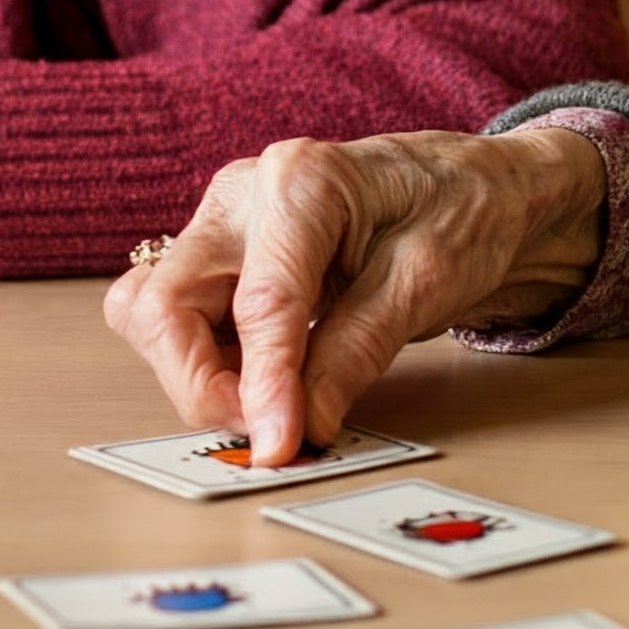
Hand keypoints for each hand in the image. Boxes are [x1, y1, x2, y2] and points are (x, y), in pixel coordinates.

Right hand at [104, 127, 607, 464]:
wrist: (474, 185)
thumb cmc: (459, 212)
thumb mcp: (429, 280)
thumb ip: (359, 348)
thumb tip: (305, 423)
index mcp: (301, 182)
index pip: (261, 301)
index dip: (264, 384)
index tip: (276, 446)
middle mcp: (243, 195)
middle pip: (163, 301)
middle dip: (197, 381)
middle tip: (266, 431)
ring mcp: (224, 224)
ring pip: (154, 314)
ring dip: (196, 375)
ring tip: (274, 402)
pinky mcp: (222, 256)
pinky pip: (180, 320)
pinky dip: (207, 364)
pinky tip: (268, 380)